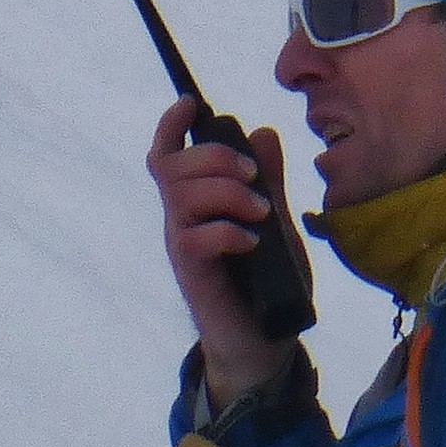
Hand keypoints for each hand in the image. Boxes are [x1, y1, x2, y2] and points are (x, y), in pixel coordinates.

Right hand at [147, 97, 302, 406]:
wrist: (265, 341)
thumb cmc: (266, 281)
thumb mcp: (276, 221)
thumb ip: (269, 182)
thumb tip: (263, 133)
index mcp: (198, 203)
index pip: (168, 156)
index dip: (171, 126)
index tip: (190, 105)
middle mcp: (182, 220)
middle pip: (171, 168)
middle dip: (214, 158)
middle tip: (253, 178)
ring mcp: (184, 246)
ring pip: (181, 197)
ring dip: (226, 194)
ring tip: (260, 213)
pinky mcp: (193, 274)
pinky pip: (195, 238)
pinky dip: (227, 231)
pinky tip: (251, 243)